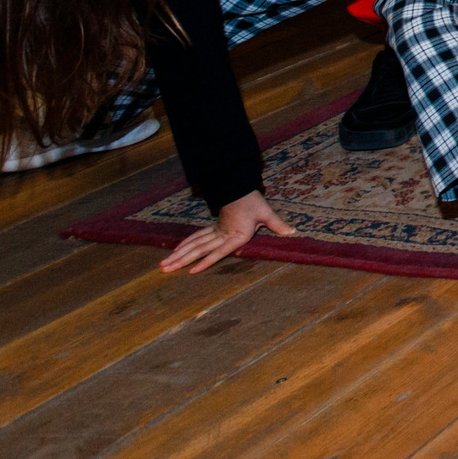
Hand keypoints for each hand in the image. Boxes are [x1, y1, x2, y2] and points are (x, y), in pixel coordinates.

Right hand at [164, 191, 294, 272]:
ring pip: (193, 244)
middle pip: (198, 249)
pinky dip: (185, 245)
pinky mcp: (213, 228)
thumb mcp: (267, 213)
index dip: (205, 262)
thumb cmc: (253, 202)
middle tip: (164, 269)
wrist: (240, 187)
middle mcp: (221, 234)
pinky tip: (175, 251)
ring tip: (163, 264)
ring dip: (178, 254)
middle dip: (181, 260)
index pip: (218, 251)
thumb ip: (278, 225)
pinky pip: (196, 238)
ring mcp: (215, 231)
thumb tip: (294, 232)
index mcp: (235, 235)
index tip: (191, 271)